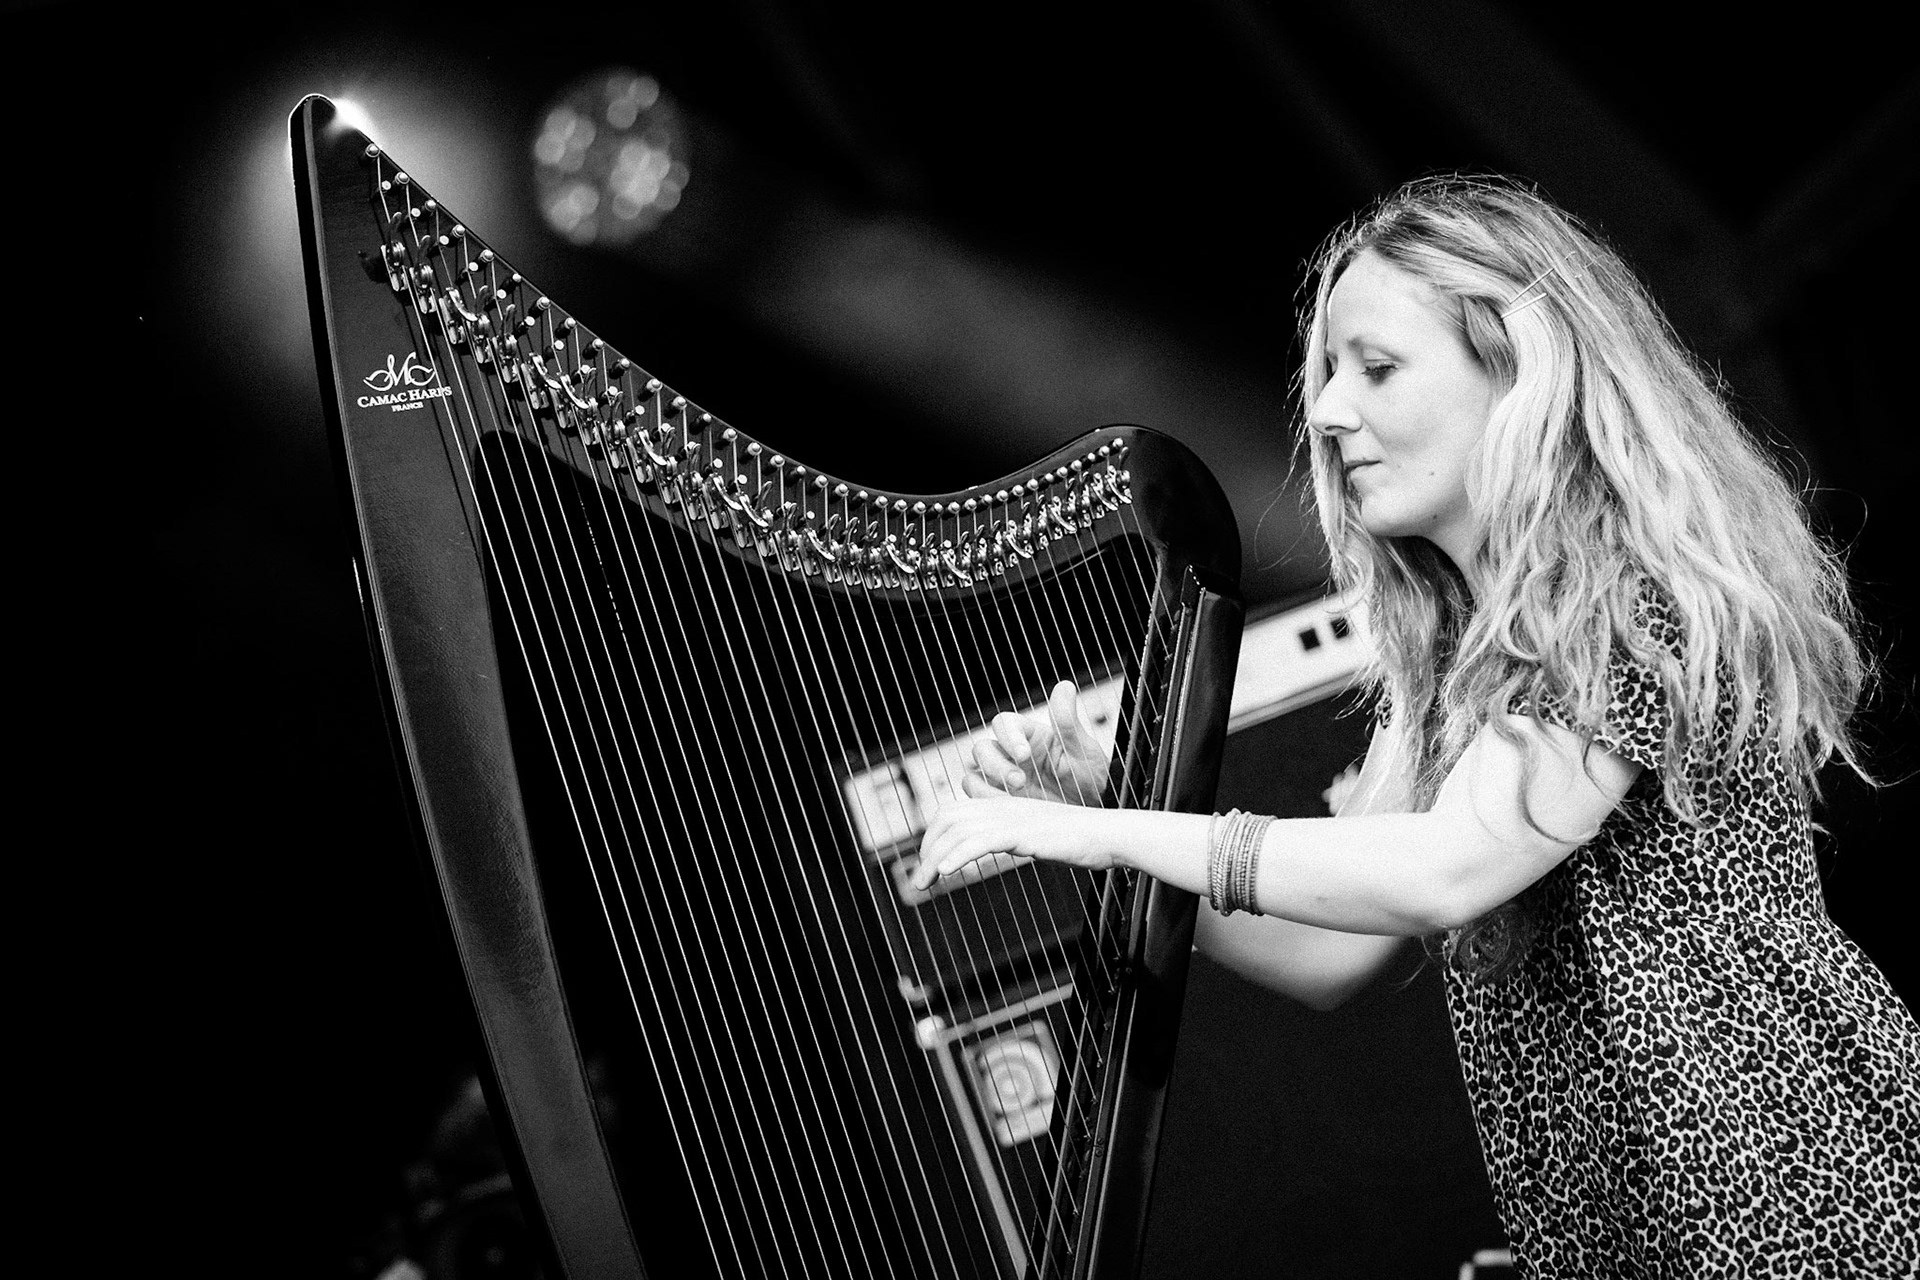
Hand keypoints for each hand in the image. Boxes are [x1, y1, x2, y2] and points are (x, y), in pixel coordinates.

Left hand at [912, 775, 1124, 890]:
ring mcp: (1013, 818)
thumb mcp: (1036, 838)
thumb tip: (992, 852)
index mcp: (1003, 807)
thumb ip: (1011, 840)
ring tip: (924, 883)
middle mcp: (1003, 808)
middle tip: (919, 881)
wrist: (1109, 835)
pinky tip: (947, 871)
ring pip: (959, 830)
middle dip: (926, 849)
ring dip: (934, 858)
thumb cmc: (1078, 841)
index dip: (933, 836)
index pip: (952, 811)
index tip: (928, 864)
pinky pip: (983, 840)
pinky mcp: (1025, 833)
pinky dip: (959, 855)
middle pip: (948, 818)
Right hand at [969, 680, 1110, 805]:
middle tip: (1020, 782)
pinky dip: (984, 802)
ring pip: (974, 773)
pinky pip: (977, 797)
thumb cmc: (1089, 776)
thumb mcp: (1083, 750)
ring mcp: (1003, 778)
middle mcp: (1011, 754)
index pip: (1004, 724)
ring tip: (1011, 800)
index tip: (1024, 754)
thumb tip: (1065, 687)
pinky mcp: (1000, 800)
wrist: (1093, 809)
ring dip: (985, 786)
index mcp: (1030, 735)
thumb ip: (1068, 722)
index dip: (1008, 737)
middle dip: (996, 766)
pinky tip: (1006, 810)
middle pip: (982, 749)